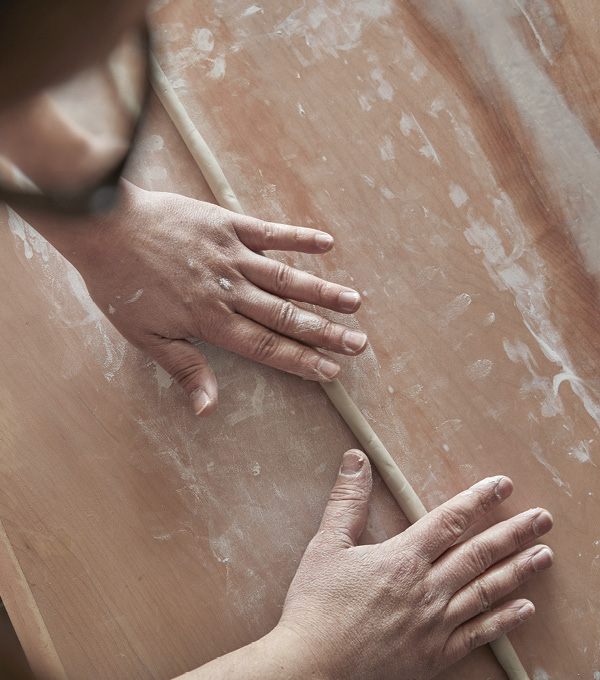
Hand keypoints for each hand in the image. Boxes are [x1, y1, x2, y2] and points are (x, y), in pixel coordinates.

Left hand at [47, 181, 366, 414]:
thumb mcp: (145, 336)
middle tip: (358, 343)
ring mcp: (231, 255)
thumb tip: (207, 409)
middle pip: (285, 315)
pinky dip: (298, 238)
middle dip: (324, 332)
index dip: (301, 361)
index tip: (331, 371)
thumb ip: (184, 369)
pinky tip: (327, 244)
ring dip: (322, 290)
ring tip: (354, 302)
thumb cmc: (121, 284)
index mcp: (210, 321)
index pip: (266, 346)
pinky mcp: (227, 225)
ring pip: (285, 277)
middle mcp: (229, 290)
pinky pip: (270, 232)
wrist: (103, 226)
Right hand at [277, 451, 553, 679]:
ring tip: (545, 555)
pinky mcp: (436, 655)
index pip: (450, 521)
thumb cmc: (317, 605)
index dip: (478, 500)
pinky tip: (525, 608)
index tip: (503, 485)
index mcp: (403, 559)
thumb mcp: (327, 545)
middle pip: (479, 554)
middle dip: (513, 532)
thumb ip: (347, 501)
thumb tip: (356, 459)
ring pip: (486, 591)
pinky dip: (504, 621)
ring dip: (519, 571)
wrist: (313, 666)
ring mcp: (436, 624)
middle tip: (543, 518)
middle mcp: (428, 589)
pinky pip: (478, 634)